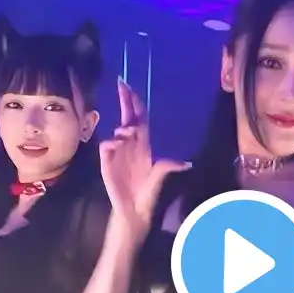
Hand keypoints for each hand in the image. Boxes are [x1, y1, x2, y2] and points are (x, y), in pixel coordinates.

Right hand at [99, 78, 189, 239]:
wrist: (134, 209)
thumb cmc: (147, 192)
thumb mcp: (159, 177)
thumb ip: (168, 167)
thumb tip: (186, 163)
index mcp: (143, 144)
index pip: (139, 118)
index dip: (135, 102)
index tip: (129, 87)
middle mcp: (130, 144)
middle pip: (127, 117)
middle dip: (124, 100)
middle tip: (121, 83)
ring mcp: (118, 151)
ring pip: (118, 130)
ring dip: (124, 128)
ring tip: (128, 133)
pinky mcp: (107, 161)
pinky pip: (107, 145)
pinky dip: (112, 142)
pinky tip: (118, 144)